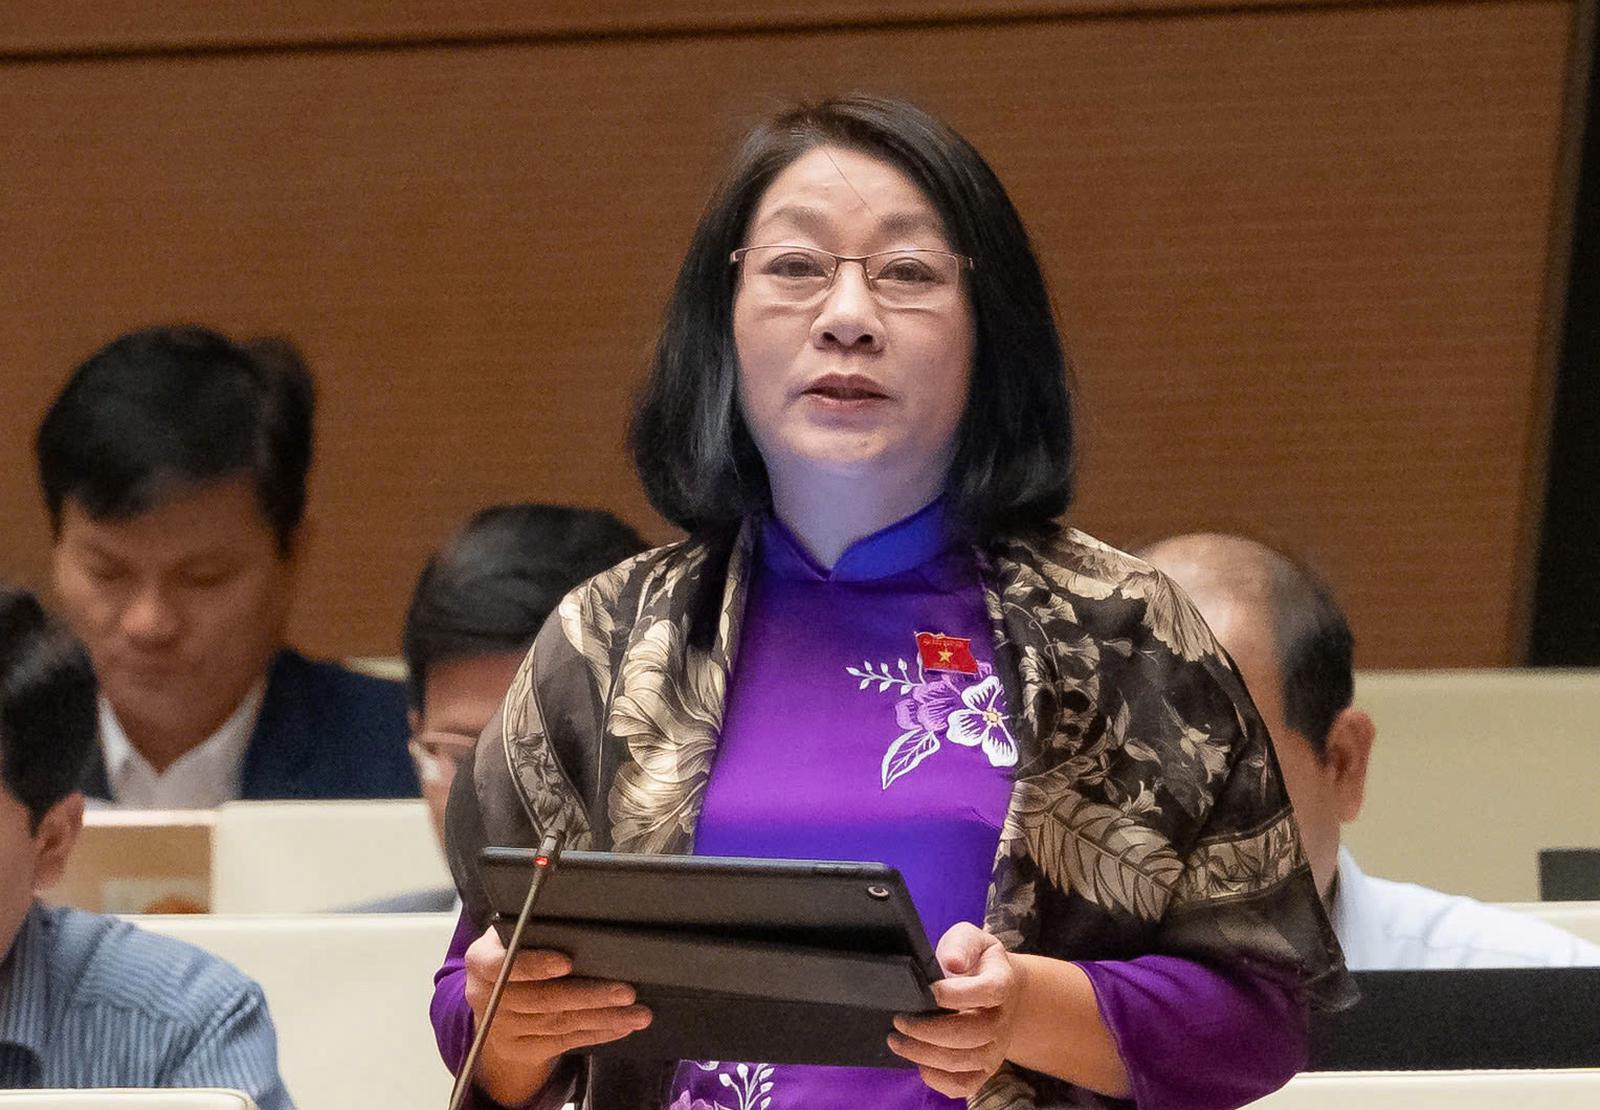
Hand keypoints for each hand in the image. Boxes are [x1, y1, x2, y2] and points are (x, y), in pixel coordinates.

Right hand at [464, 926, 651, 1105]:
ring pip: (558, 1024)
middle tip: (626, 992)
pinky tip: (621, 1026)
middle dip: (588, 995)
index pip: (504, 965)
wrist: (491, 1002)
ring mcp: (502, 1029)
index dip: (535, 965)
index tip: (567, 962)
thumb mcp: (512, 933)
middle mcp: (486, 998)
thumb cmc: (513, 954)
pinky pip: (563, 1042)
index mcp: (481, 961)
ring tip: (638, 1013)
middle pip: (541, 1000)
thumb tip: (581, 909)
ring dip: (603, 1019)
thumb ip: (536, 927)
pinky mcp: (519, 1050)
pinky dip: (596, 1034)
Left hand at [887, 921, 1021, 1098]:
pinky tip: (918, 1061)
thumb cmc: (977, 962)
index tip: (927, 991)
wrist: (1000, 989)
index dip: (955, 994)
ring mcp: (995, 1049)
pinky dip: (937, 1079)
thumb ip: (961, 944)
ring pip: (963, 1062)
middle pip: (971, 1034)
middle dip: (928, 1030)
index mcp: (1002, 983)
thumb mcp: (971, 939)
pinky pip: (963, 1085)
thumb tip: (951, 962)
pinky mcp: (985, 1069)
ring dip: (924, 1054)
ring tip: (897, 1040)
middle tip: (898, 1020)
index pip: (986, 992)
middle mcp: (1002, 1021)